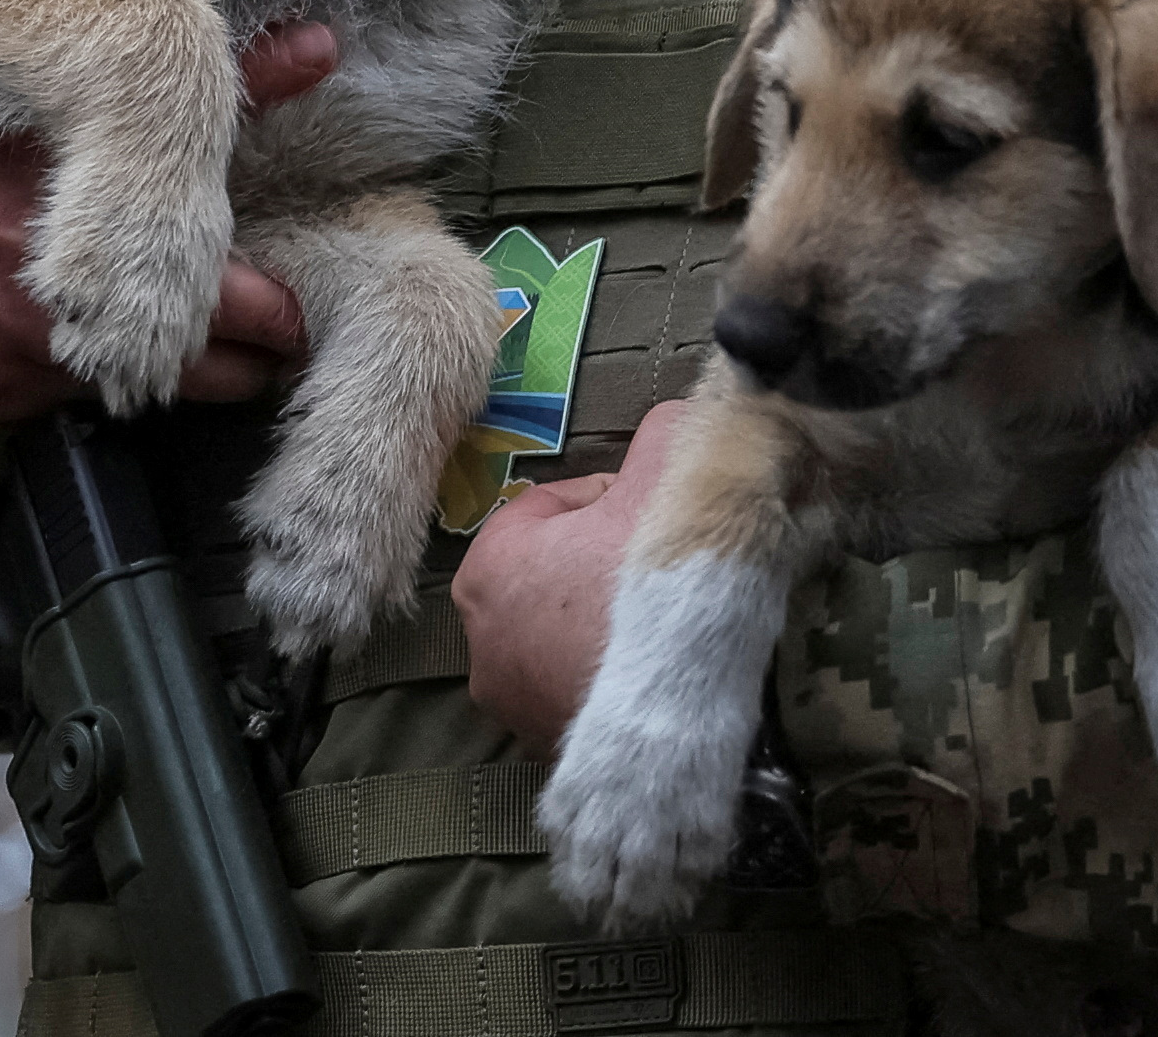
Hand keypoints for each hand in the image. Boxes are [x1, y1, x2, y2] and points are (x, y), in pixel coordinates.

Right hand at [0, 20, 337, 476]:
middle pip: (222, 270)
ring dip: (235, 355)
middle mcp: (47, 223)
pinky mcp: (24, 382)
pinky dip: (155, 383)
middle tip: (294, 294)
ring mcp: (44, 314)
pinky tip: (159, 368)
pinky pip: (128, 388)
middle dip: (272, 297)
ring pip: (194, 353)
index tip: (322, 51)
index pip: (168, 95)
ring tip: (255, 344)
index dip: (258, 73)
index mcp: (23, 137)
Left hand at [455, 396, 689, 750]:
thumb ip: (666, 435)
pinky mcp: (536, 743)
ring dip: (600, 619)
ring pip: (558, 630)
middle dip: (600, 560)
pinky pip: (570, 684)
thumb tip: (680, 415)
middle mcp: (477, 634)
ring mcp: (504, 696)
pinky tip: (647, 668)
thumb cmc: (652, 591)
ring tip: (658, 620)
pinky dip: (601, 672)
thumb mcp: (665, 484)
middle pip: (550, 568)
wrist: (674, 717)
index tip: (651, 512)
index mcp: (489, 562)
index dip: (611, 498)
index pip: (551, 503)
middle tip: (656, 563)